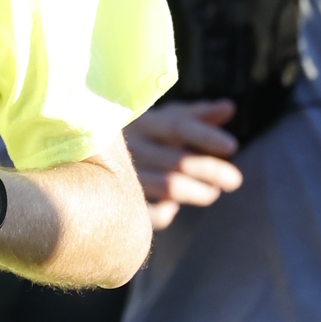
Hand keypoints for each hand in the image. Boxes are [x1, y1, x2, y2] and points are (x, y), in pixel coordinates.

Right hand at [125, 97, 244, 228]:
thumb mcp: (163, 120)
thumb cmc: (138, 136)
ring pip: (168, 187)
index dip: (206, 137)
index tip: (233, 146)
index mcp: (142, 122)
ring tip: (212, 192)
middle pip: (177, 161)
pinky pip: (149, 214)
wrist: (86, 157)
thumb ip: (196, 115)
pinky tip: (173, 207)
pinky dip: (166, 212)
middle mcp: (129, 146)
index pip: (177, 126)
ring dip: (197, 192)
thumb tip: (230, 107)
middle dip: (211, 171)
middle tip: (235, 180)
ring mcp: (120, 175)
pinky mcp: (115, 203)